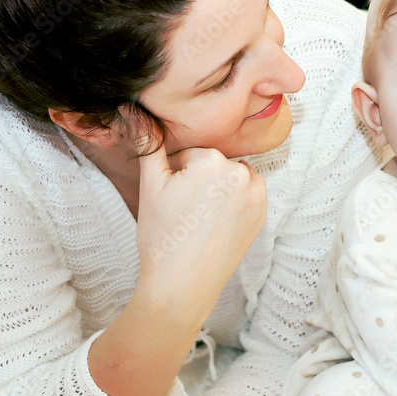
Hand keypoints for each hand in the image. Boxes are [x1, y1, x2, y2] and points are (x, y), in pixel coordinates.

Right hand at [135, 141, 266, 324]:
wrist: (182, 286)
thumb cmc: (162, 237)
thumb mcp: (150, 185)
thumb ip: (149, 142)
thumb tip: (134, 109)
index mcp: (214, 160)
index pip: (191, 154)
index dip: (175, 175)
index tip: (171, 199)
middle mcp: (242, 174)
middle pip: (213, 164)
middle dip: (198, 180)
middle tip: (184, 212)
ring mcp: (256, 196)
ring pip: (230, 178)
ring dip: (217, 190)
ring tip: (199, 219)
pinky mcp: (262, 216)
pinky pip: (245, 196)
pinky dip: (232, 205)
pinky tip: (215, 226)